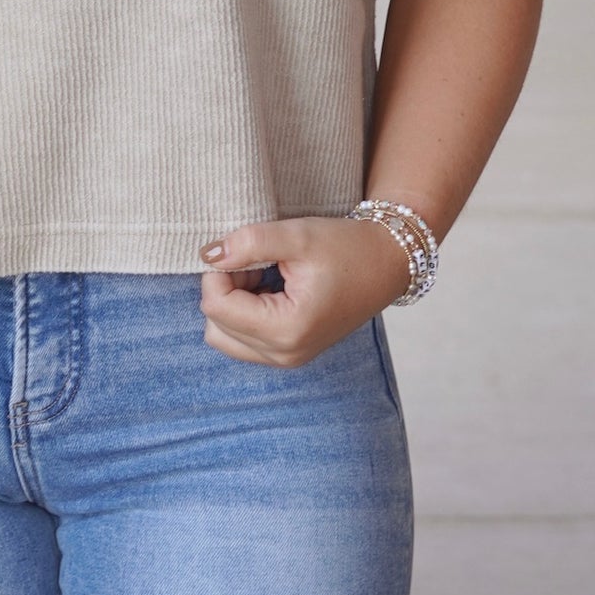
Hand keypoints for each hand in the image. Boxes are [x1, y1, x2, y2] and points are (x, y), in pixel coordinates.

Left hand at [198, 216, 411, 368]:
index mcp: (287, 329)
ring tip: (264, 276)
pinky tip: (270, 288)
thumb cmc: (346, 248)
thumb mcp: (297, 235)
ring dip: (233, 303)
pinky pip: (242, 340)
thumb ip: (249, 243)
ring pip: (224, 336)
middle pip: (215, 324)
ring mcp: (287, 358)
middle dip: (225, 289)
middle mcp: (285, 354)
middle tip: (257, 263)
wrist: (386, 264)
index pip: (216, 306)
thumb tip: (208, 255)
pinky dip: (245, 313)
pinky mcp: (288, 353)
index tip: (246, 251)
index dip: (220, 271)